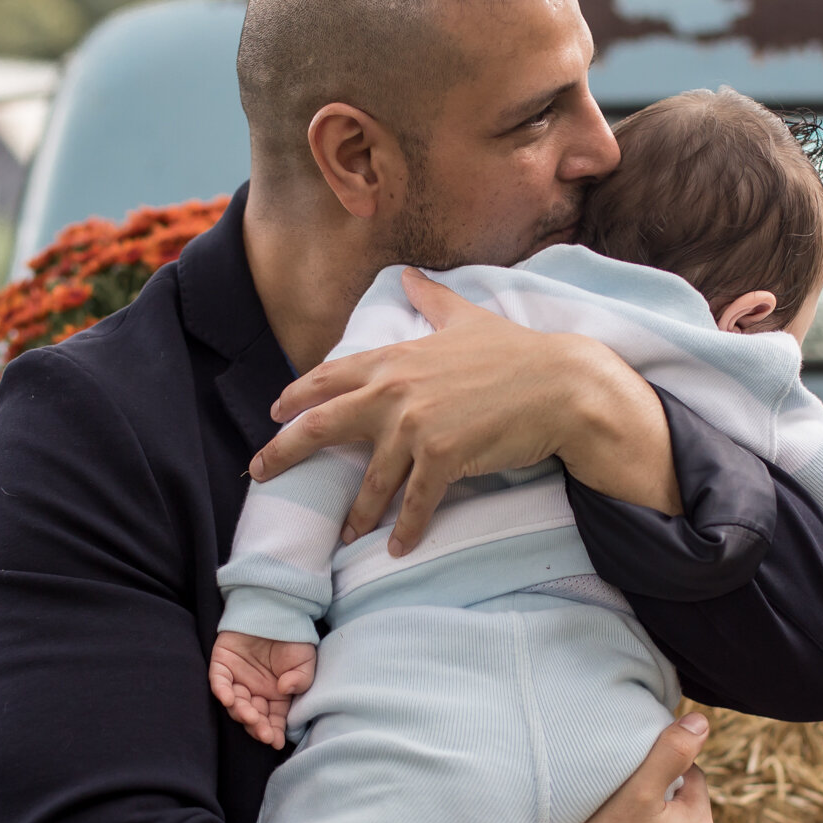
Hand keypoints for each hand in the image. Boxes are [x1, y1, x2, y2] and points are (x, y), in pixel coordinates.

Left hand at [208, 630, 315, 748]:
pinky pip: (218, 681)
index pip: (273, 719)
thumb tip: (286, 690)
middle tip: (263, 731)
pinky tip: (230, 698)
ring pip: (235, 703)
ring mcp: (237, 679)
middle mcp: (255, 691)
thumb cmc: (293, 637)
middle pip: (253, 715)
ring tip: (250, 716)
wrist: (275, 609)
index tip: (275, 741)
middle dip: (257, 726)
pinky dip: (221, 691)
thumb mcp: (306, 659)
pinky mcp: (221, 665)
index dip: (273, 731)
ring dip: (242, 713)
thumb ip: (301, 679)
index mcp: (276, 695)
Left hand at [248, 269, 678, 555]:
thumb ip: (431, 299)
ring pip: (369, 480)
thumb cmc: (516, 351)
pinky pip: (414, 503)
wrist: (560, 385)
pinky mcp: (442, 458)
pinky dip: (405, 529)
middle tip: (261, 473)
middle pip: (321, 427)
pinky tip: (398, 548)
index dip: (297, 397)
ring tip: (345, 535)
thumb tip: (410, 274)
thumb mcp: (465, 318)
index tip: (275, 414)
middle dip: (284, 453)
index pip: (329, 378)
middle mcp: (394, 391)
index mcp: (394, 359)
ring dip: (356, 513)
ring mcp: (416, 426)